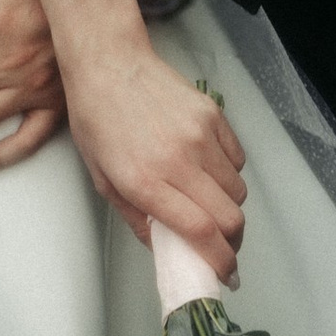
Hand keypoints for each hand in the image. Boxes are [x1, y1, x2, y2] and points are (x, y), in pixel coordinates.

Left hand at [66, 49, 247, 282]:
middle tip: (221, 245)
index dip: (219, 260)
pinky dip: (229, 173)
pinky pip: (237, 159)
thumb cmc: (97, 119)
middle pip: (230, 217)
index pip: (201, 231)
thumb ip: (137, 219)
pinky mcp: (213, 115)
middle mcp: (178, 159)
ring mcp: (199, 135)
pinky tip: (208, 170)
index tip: (223, 272)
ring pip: (238, 190)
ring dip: (229, 206)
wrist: (108, 62)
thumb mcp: (103, 179)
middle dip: (231, 241)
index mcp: (146, 180)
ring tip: (208, 203)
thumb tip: (165, 251)